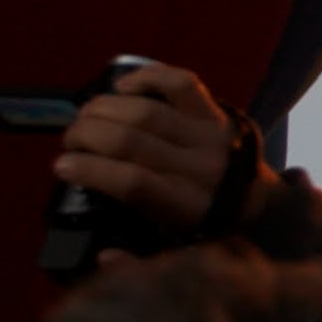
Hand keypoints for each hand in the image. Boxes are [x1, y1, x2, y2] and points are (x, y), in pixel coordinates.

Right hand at [58, 61, 240, 232]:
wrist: (260, 204)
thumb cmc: (202, 224)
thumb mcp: (169, 242)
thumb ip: (133, 245)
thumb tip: (96, 243)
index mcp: (186, 207)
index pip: (133, 183)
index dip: (90, 170)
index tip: (61, 165)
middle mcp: (201, 168)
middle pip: (132, 141)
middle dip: (87, 135)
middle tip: (69, 139)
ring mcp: (212, 136)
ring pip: (147, 111)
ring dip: (104, 109)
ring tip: (85, 117)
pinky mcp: (219, 112)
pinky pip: (182, 83)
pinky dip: (148, 77)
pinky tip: (121, 87)